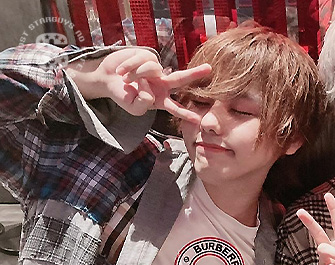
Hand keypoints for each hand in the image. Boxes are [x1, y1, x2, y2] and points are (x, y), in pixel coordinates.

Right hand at [67, 48, 210, 122]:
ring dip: (135, 75)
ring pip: (151, 70)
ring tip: (126, 79)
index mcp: (160, 99)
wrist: (107, 78)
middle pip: (180, 78)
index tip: (198, 119)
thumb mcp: (132, 107)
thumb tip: (151, 93)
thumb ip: (143, 104)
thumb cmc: (122, 95)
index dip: (185, 114)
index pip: (174, 108)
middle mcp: (161, 84)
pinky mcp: (148, 56)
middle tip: (209, 68)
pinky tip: (123, 71)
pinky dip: (129, 67)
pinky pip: (141, 61)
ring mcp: (156, 70)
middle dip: (195, 74)